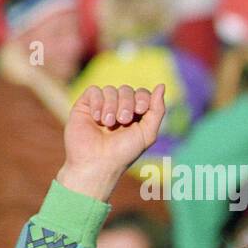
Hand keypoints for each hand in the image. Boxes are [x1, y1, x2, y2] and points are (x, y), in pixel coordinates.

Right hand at [58, 84, 166, 200]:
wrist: (97, 162)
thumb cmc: (124, 152)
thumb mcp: (147, 133)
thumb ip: (157, 110)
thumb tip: (162, 85)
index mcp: (135, 115)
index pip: (142, 93)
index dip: (143, 98)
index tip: (141, 110)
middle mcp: (118, 108)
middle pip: (127, 90)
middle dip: (127, 103)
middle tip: (123, 121)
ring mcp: (101, 106)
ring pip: (110, 90)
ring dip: (112, 106)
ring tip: (108, 124)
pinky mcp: (85, 105)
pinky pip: (94, 91)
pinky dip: (98, 103)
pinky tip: (97, 118)